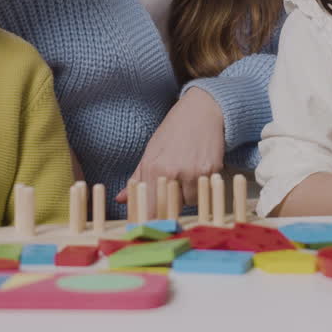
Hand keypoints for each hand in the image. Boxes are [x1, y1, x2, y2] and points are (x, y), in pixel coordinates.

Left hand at [115, 87, 224, 206]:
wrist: (202, 111)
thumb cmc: (174, 130)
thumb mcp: (151, 151)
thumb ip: (137, 177)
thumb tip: (121, 199)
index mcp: (154, 167)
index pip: (149, 207)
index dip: (149, 217)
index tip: (149, 221)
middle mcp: (173, 171)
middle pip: (168, 208)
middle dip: (167, 203)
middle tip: (169, 190)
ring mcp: (193, 172)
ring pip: (188, 202)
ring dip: (185, 196)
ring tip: (185, 174)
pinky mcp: (211, 171)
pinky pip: (202, 192)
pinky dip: (198, 187)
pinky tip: (196, 169)